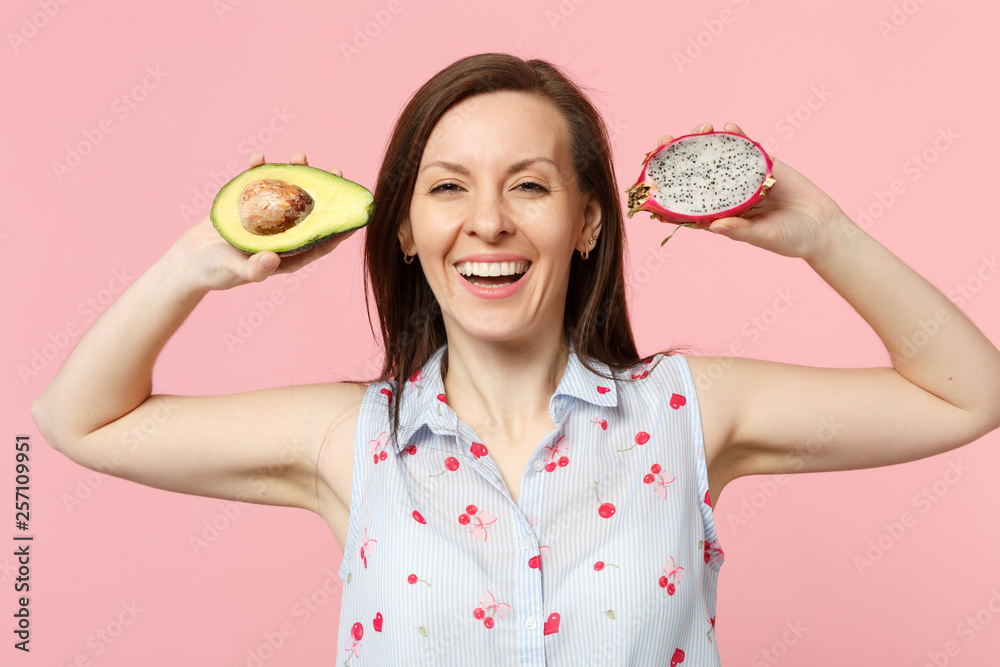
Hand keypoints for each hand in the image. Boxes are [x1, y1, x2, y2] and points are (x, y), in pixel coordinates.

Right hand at [175, 152, 359, 291]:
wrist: (190, 261)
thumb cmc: (215, 273)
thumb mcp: (233, 272)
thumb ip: (253, 269)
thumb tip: (272, 259)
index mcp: (287, 255)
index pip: (320, 242)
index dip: (339, 229)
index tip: (355, 213)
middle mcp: (281, 235)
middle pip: (309, 212)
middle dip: (324, 192)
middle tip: (334, 169)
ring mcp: (265, 219)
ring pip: (287, 193)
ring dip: (295, 174)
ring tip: (299, 156)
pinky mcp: (247, 206)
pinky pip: (258, 185)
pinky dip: (259, 170)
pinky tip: (260, 157)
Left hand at [655, 122, 846, 259]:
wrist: (821, 227)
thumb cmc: (789, 239)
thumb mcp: (764, 237)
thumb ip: (741, 231)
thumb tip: (716, 225)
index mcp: (720, 217)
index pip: (686, 207)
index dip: (667, 197)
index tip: (650, 186)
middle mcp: (726, 196)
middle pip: (695, 176)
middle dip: (678, 159)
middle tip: (664, 143)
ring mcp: (742, 178)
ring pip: (717, 157)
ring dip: (705, 142)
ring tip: (699, 129)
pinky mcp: (762, 164)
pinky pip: (745, 147)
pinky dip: (736, 135)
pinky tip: (727, 126)